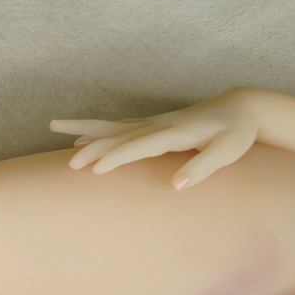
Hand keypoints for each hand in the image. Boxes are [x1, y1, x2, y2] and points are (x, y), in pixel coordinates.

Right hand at [50, 87, 260, 189]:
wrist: (240, 108)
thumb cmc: (236, 134)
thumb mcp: (228, 152)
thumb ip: (203, 168)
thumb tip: (176, 186)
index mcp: (175, 132)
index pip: (139, 146)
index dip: (117, 156)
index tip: (95, 169)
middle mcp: (158, 125)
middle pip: (118, 135)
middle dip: (93, 148)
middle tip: (70, 164)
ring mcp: (151, 123)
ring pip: (111, 126)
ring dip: (83, 129)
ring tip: (54, 126)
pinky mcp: (150, 125)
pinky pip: (116, 127)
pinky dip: (95, 131)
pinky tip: (80, 138)